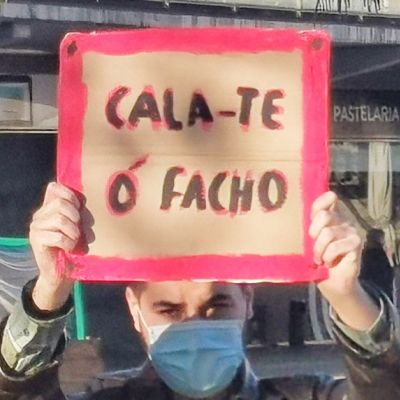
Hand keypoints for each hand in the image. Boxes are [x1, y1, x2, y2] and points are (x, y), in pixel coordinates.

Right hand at [29, 182, 80, 310]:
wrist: (63, 271)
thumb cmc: (74, 246)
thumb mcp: (78, 225)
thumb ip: (78, 210)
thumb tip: (86, 199)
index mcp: (49, 207)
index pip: (54, 187)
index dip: (70, 195)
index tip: (80, 207)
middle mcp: (40, 214)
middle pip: (60, 203)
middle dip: (75, 216)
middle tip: (78, 230)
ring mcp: (36, 227)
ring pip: (59, 219)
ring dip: (73, 231)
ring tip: (75, 240)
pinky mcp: (36, 240)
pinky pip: (58, 236)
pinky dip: (69, 243)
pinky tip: (69, 248)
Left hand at [310, 191, 378, 329]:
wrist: (331, 282)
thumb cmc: (317, 260)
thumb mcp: (309, 242)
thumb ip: (307, 229)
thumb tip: (291, 216)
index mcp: (330, 216)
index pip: (328, 199)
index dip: (320, 202)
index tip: (313, 215)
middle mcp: (343, 220)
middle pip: (324, 216)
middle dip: (313, 233)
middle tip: (313, 247)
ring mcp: (351, 230)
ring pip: (328, 233)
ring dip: (319, 250)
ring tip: (319, 259)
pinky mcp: (356, 243)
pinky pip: (335, 246)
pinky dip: (328, 256)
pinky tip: (329, 262)